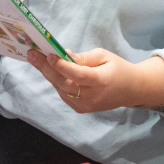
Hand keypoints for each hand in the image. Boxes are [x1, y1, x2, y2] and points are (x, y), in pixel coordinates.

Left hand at [27, 48, 163, 113]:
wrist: (130, 90)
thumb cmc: (118, 69)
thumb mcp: (104, 56)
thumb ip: (84, 58)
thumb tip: (63, 55)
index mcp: (101, 81)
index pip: (78, 75)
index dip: (63, 66)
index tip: (50, 55)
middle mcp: (91, 96)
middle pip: (64, 83)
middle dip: (46, 68)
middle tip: (32, 54)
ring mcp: (85, 105)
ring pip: (60, 88)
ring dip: (47, 73)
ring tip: (35, 59)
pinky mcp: (80, 108)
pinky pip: (64, 93)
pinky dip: (56, 81)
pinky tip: (48, 69)